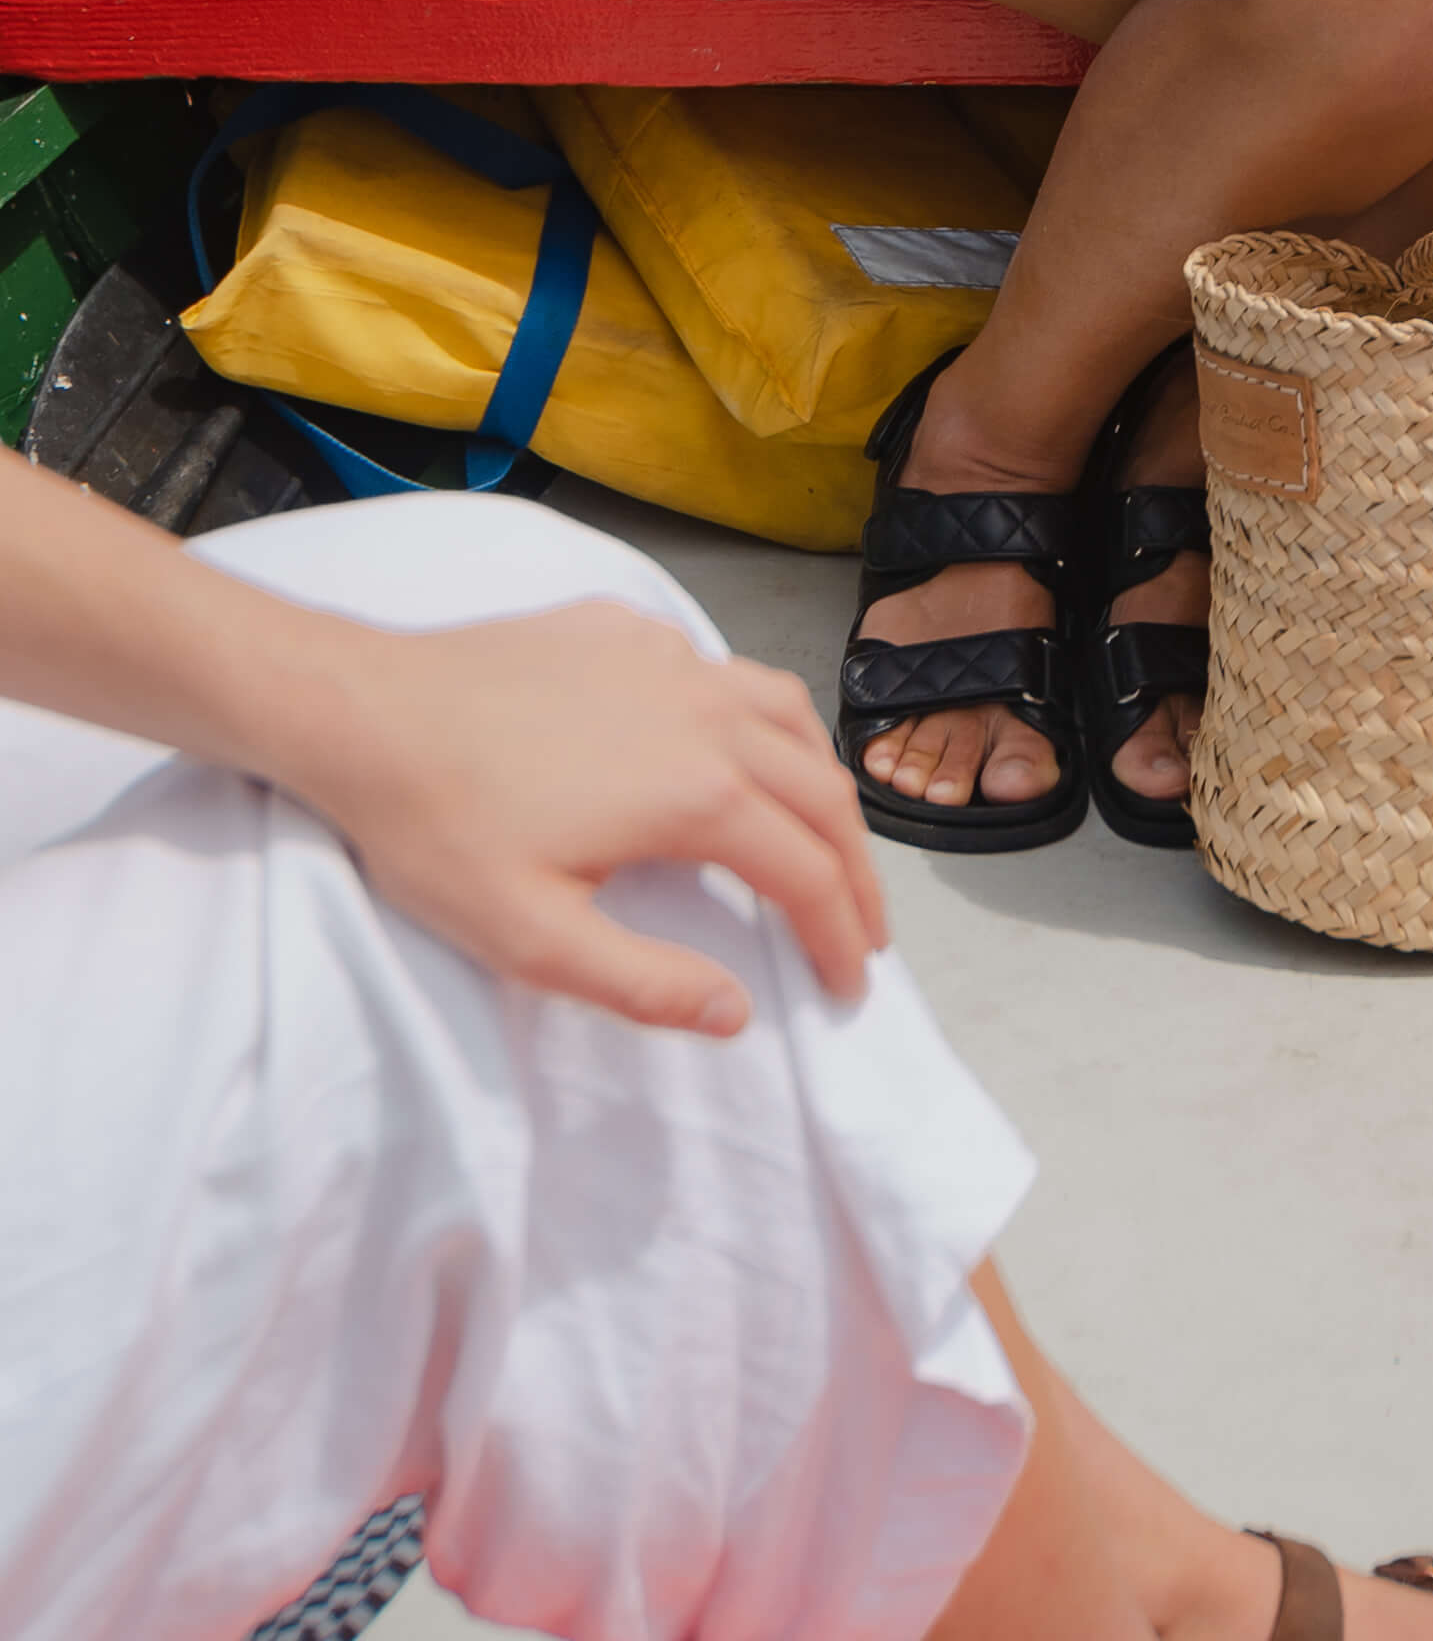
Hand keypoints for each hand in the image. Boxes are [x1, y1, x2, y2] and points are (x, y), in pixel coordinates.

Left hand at [297, 603, 886, 1039]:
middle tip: (862, 926)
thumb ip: (645, 982)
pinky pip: (721, 669)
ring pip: (787, 711)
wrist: (362, 712)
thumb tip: (737, 1011)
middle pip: (821, 791)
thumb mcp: (532, 940)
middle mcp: (707, 715)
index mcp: (698, 796)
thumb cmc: (439, 831)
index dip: (838, 935)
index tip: (848, 987)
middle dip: (856, 867)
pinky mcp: (625, 629)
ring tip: (819, 831)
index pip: (806, 873)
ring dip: (819, 781)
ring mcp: (670, 660)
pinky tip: (722, 742)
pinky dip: (755, 717)